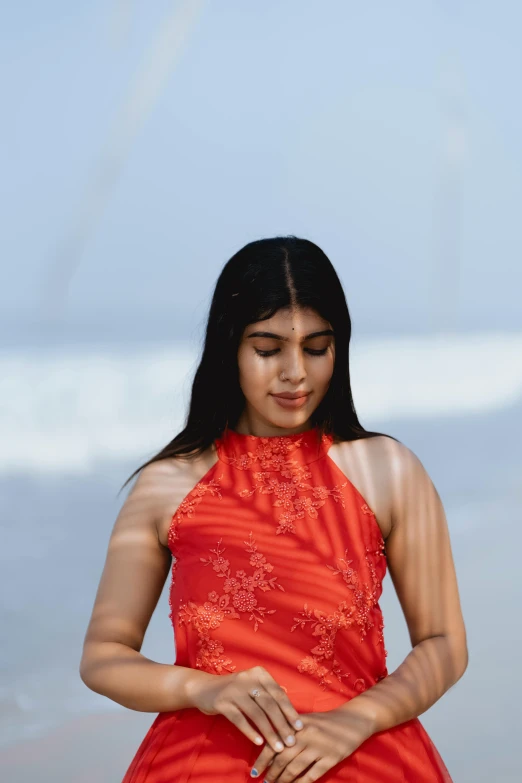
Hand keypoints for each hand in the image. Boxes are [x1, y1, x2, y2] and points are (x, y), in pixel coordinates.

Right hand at [186, 665, 303, 753]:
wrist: (203, 688)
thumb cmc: (233, 689)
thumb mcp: (251, 684)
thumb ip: (268, 690)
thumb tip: (287, 696)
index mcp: (258, 673)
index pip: (278, 693)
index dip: (289, 711)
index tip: (299, 727)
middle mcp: (247, 678)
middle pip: (269, 704)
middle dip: (282, 725)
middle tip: (291, 742)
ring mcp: (234, 690)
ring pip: (256, 713)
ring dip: (269, 732)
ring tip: (278, 747)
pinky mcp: (222, 702)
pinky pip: (239, 719)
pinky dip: (250, 731)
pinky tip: (259, 743)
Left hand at [250, 706, 373, 781]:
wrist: (352, 720)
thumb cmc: (324, 722)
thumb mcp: (305, 721)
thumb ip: (288, 730)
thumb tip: (267, 747)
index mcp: (297, 725)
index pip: (274, 743)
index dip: (262, 759)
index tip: (254, 771)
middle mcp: (306, 735)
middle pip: (282, 758)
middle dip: (271, 774)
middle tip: (265, 782)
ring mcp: (319, 747)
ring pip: (294, 769)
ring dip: (283, 781)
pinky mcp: (331, 758)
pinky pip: (311, 776)